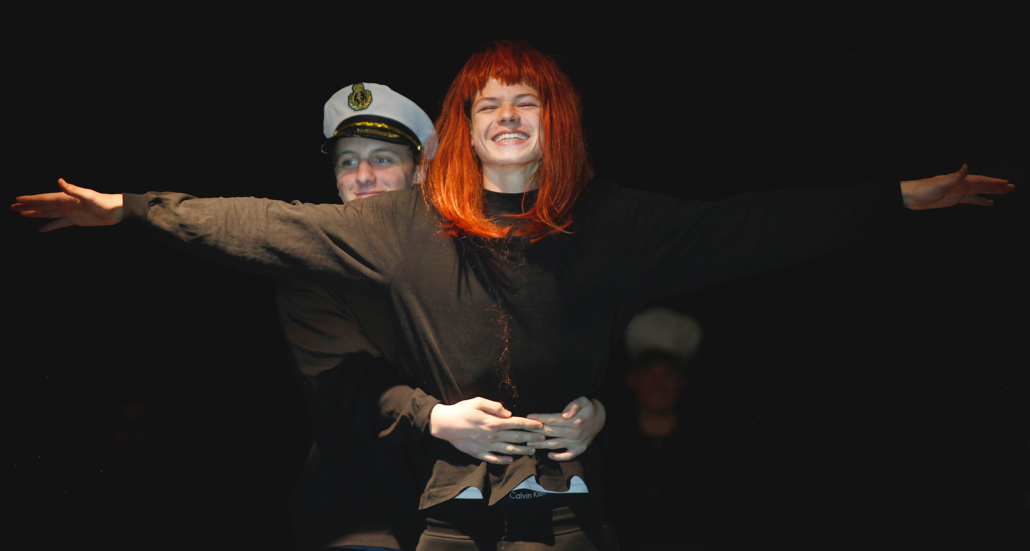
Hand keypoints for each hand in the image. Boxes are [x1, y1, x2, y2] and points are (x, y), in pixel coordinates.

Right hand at [12, 178, 123, 231]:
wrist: (116, 211)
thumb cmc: (103, 202)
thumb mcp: (88, 195)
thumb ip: (73, 189)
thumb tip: (59, 181)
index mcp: (65, 198)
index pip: (43, 198)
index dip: (30, 200)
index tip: (17, 200)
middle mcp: (64, 204)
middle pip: (42, 205)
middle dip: (27, 206)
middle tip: (12, 207)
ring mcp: (69, 212)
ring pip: (47, 213)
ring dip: (34, 214)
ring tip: (21, 214)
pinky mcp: (75, 220)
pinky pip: (59, 223)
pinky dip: (49, 226)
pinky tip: (40, 229)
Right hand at [429, 397, 544, 464]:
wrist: (444, 424)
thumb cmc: (461, 410)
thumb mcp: (477, 401)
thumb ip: (494, 407)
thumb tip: (509, 413)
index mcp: (493, 422)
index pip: (516, 423)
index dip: (530, 424)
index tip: (540, 425)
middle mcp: (491, 435)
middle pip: (515, 437)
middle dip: (531, 438)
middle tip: (543, 439)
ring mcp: (485, 446)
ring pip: (508, 449)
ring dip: (522, 450)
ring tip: (532, 451)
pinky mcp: (478, 453)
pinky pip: (494, 458)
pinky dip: (504, 459)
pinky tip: (512, 458)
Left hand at [525, 397, 605, 460]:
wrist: (601, 418)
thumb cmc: (588, 408)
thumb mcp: (583, 401)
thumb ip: (573, 406)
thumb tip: (564, 414)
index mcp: (574, 421)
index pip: (552, 420)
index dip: (540, 418)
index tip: (529, 417)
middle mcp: (574, 433)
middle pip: (551, 432)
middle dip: (536, 432)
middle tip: (523, 431)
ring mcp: (576, 443)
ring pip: (555, 444)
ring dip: (541, 445)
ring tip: (529, 443)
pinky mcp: (579, 449)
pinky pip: (567, 456)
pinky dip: (558, 457)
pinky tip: (548, 455)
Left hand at [900, 164, 1012, 210]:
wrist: (912, 196)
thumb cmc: (924, 188)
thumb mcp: (940, 183)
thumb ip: (955, 176)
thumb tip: (966, 166)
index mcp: (961, 180)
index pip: (981, 181)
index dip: (994, 182)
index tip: (1006, 183)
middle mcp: (962, 185)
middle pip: (984, 185)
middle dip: (998, 186)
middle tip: (1012, 187)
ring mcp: (959, 192)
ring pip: (980, 191)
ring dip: (992, 192)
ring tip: (1005, 193)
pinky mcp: (954, 199)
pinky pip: (971, 200)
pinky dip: (981, 201)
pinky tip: (989, 203)